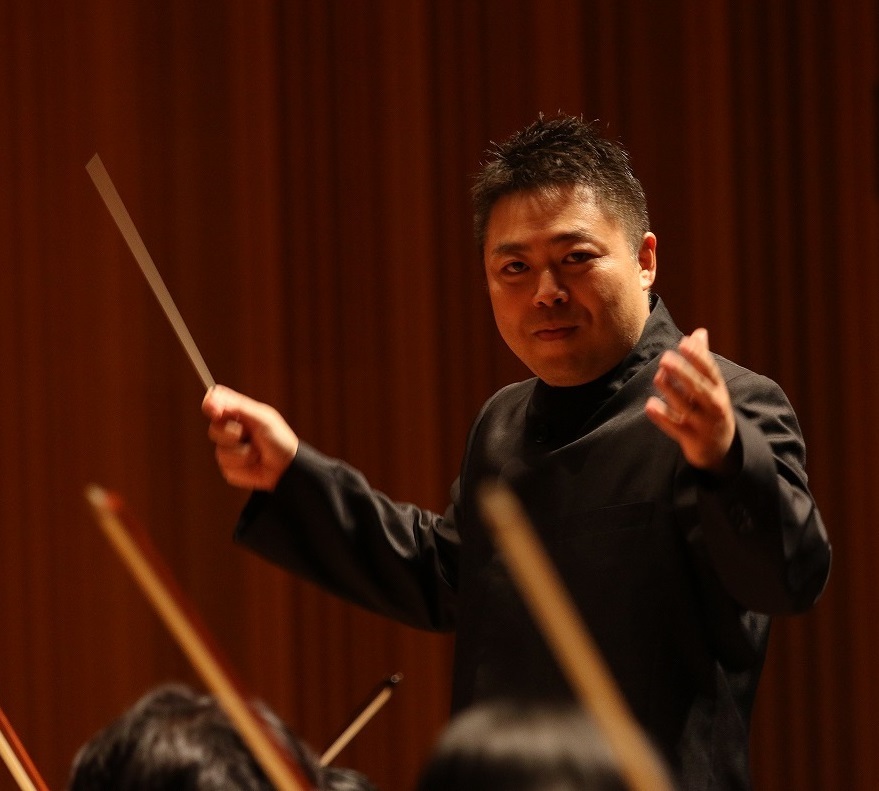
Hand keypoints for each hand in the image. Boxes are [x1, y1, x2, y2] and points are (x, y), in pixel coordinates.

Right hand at [201, 385, 299, 489]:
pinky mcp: (229, 467)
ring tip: (257, 453)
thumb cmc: (278, 439)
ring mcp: (228, 449)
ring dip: (243, 453)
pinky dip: (243, 466)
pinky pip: (226, 466)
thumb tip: (212, 399)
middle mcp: (230, 430)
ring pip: (220, 451)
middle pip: (214, 428)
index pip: (215, 402)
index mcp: (237, 413)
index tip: (215, 410)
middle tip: (248, 435)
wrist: (286, 467)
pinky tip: (254, 464)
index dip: (210, 405)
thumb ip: (237, 407)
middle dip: (232, 433)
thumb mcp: (261, 418)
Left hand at [645, 328, 737, 475]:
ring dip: (671, 391)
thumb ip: (702, 359)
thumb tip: (699, 332)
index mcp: (718, 390)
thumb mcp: (711, 385)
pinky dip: (663, 418)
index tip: (684, 342)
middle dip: (684, 373)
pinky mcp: (691, 439)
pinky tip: (650, 405)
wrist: (720, 448)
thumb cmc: (710, 408)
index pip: (710, 371)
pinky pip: (675, 428)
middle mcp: (713, 406)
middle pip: (699, 388)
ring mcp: (703, 424)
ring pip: (686, 407)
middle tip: (665, 357)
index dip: (698, 357)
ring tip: (658, 376)